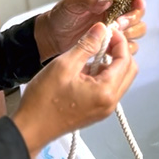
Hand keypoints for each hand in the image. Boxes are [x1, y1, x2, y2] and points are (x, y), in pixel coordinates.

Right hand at [13, 22, 137, 153]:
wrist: (30, 129)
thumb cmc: (43, 102)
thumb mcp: (64, 65)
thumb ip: (86, 45)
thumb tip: (101, 30)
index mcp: (105, 92)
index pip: (125, 60)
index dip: (119, 41)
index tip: (108, 30)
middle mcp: (109, 103)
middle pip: (128, 70)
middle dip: (118, 52)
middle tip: (101, 41)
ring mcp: (103, 109)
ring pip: (118, 79)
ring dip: (108, 64)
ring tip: (87, 56)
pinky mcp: (96, 111)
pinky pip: (107, 89)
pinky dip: (101, 75)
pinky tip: (83, 70)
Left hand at [34, 0, 147, 60]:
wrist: (51, 37)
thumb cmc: (61, 16)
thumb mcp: (72, 3)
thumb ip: (89, 0)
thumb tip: (107, 1)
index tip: (136, 3)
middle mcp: (115, 11)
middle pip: (137, 13)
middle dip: (132, 18)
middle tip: (118, 24)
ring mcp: (114, 28)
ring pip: (137, 29)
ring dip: (131, 33)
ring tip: (115, 36)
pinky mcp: (112, 43)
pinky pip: (128, 46)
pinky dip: (125, 48)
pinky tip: (113, 48)